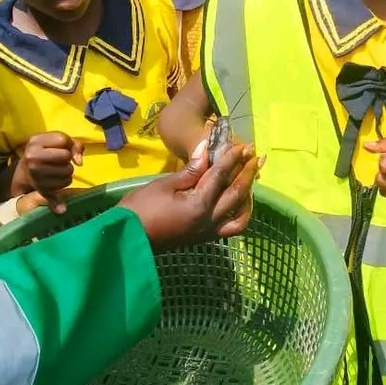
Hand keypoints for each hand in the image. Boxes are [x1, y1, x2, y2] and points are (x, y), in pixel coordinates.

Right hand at [13, 132, 83, 213]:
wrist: (27, 172)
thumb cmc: (46, 153)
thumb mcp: (56, 142)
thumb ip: (74, 145)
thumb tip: (79, 162)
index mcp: (35, 141)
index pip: (63, 139)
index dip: (67, 143)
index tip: (60, 148)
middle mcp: (32, 157)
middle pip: (66, 155)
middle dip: (67, 157)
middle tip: (59, 159)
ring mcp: (35, 174)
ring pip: (68, 170)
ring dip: (68, 169)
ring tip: (58, 168)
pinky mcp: (42, 188)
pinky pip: (66, 182)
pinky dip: (66, 180)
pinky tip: (56, 177)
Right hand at [119, 140, 260, 245]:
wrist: (128, 239)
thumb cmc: (140, 208)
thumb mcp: (164, 184)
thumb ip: (190, 170)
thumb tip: (207, 149)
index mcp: (199, 204)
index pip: (221, 176)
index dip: (232, 158)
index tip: (242, 145)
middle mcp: (210, 219)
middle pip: (236, 193)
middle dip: (247, 172)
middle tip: (256, 156)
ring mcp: (209, 231)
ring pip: (240, 213)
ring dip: (248, 194)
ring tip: (251, 179)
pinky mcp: (205, 237)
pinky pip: (232, 227)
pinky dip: (241, 214)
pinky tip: (240, 203)